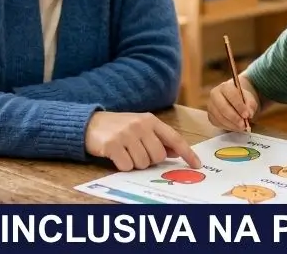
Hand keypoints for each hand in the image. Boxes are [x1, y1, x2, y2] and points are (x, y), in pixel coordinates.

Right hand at [84, 111, 201, 170]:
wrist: (89, 124)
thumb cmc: (118, 128)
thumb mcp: (140, 127)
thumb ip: (158, 138)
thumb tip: (176, 152)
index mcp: (150, 120)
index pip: (174, 138)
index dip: (187, 153)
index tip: (197, 165)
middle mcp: (140, 125)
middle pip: (158, 156)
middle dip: (149, 160)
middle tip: (137, 152)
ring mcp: (126, 134)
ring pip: (143, 163)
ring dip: (135, 163)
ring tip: (125, 152)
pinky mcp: (113, 144)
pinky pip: (127, 166)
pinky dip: (123, 165)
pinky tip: (116, 156)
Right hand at [206, 79, 257, 131]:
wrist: (232, 100)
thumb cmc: (241, 98)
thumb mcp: (249, 98)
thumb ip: (250, 105)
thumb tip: (249, 114)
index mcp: (225, 87)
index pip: (231, 95)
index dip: (239, 106)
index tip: (247, 115)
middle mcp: (214, 95)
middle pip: (223, 108)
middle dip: (234, 118)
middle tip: (243, 125)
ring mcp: (210, 106)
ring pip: (220, 117)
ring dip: (232, 124)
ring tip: (241, 127)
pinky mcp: (210, 116)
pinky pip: (218, 123)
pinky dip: (228, 127)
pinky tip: (235, 127)